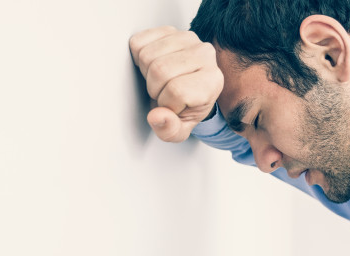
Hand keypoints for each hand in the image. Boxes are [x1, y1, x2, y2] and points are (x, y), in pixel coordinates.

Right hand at [129, 26, 223, 141]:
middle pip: (159, 70)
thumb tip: (156, 117)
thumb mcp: (180, 129)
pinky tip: (151, 66)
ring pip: (147, 55)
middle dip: (154, 88)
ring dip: (145, 73)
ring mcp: (187, 38)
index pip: (177, 90)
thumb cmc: (186, 107)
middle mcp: (204, 54)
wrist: (189, 88)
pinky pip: (139, 42)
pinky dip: (137, 58)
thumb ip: (169, 130)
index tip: (173, 106)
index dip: (167, 103)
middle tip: (163, 93)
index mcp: (212, 81)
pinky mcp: (169, 30)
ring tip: (159, 81)